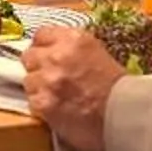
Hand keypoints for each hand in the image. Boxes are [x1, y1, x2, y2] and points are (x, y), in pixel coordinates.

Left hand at [21, 24, 123, 150]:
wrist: (123, 115)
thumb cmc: (117, 87)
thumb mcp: (97, 53)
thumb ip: (72, 48)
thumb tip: (53, 50)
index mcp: (73, 39)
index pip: (41, 35)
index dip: (43, 47)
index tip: (45, 54)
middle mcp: (57, 56)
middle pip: (29, 56)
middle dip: (38, 67)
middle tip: (50, 77)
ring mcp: (48, 80)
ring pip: (28, 80)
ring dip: (39, 88)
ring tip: (56, 96)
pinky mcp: (43, 103)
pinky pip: (32, 101)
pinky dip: (42, 106)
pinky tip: (56, 109)